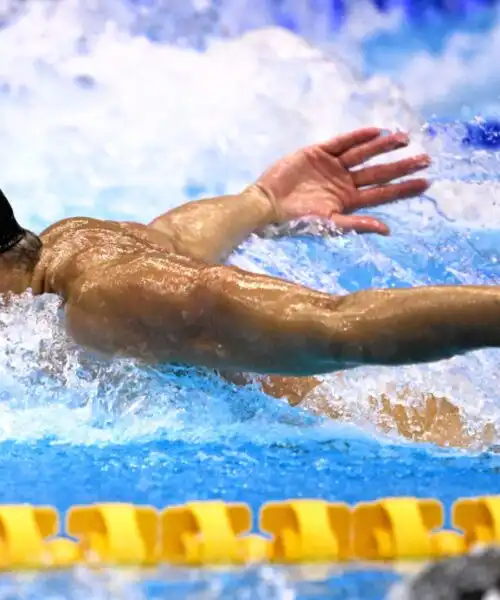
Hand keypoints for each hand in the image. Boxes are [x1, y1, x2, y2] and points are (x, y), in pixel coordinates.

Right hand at [255, 128, 430, 234]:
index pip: (382, 193)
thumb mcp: (328, 225)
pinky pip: (341, 142)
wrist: (265, 206)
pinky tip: (376, 131)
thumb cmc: (294, 221)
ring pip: (363, 154)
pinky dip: (357, 137)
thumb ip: (357, 225)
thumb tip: (387, 229)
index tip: (426, 182)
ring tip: (404, 138)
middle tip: (426, 158)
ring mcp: (331, 167)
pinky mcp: (316, 153)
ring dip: (383, 146)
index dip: (403, 188)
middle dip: (401, 165)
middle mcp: (343, 183)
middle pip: (378, 172)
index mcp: (347, 201)